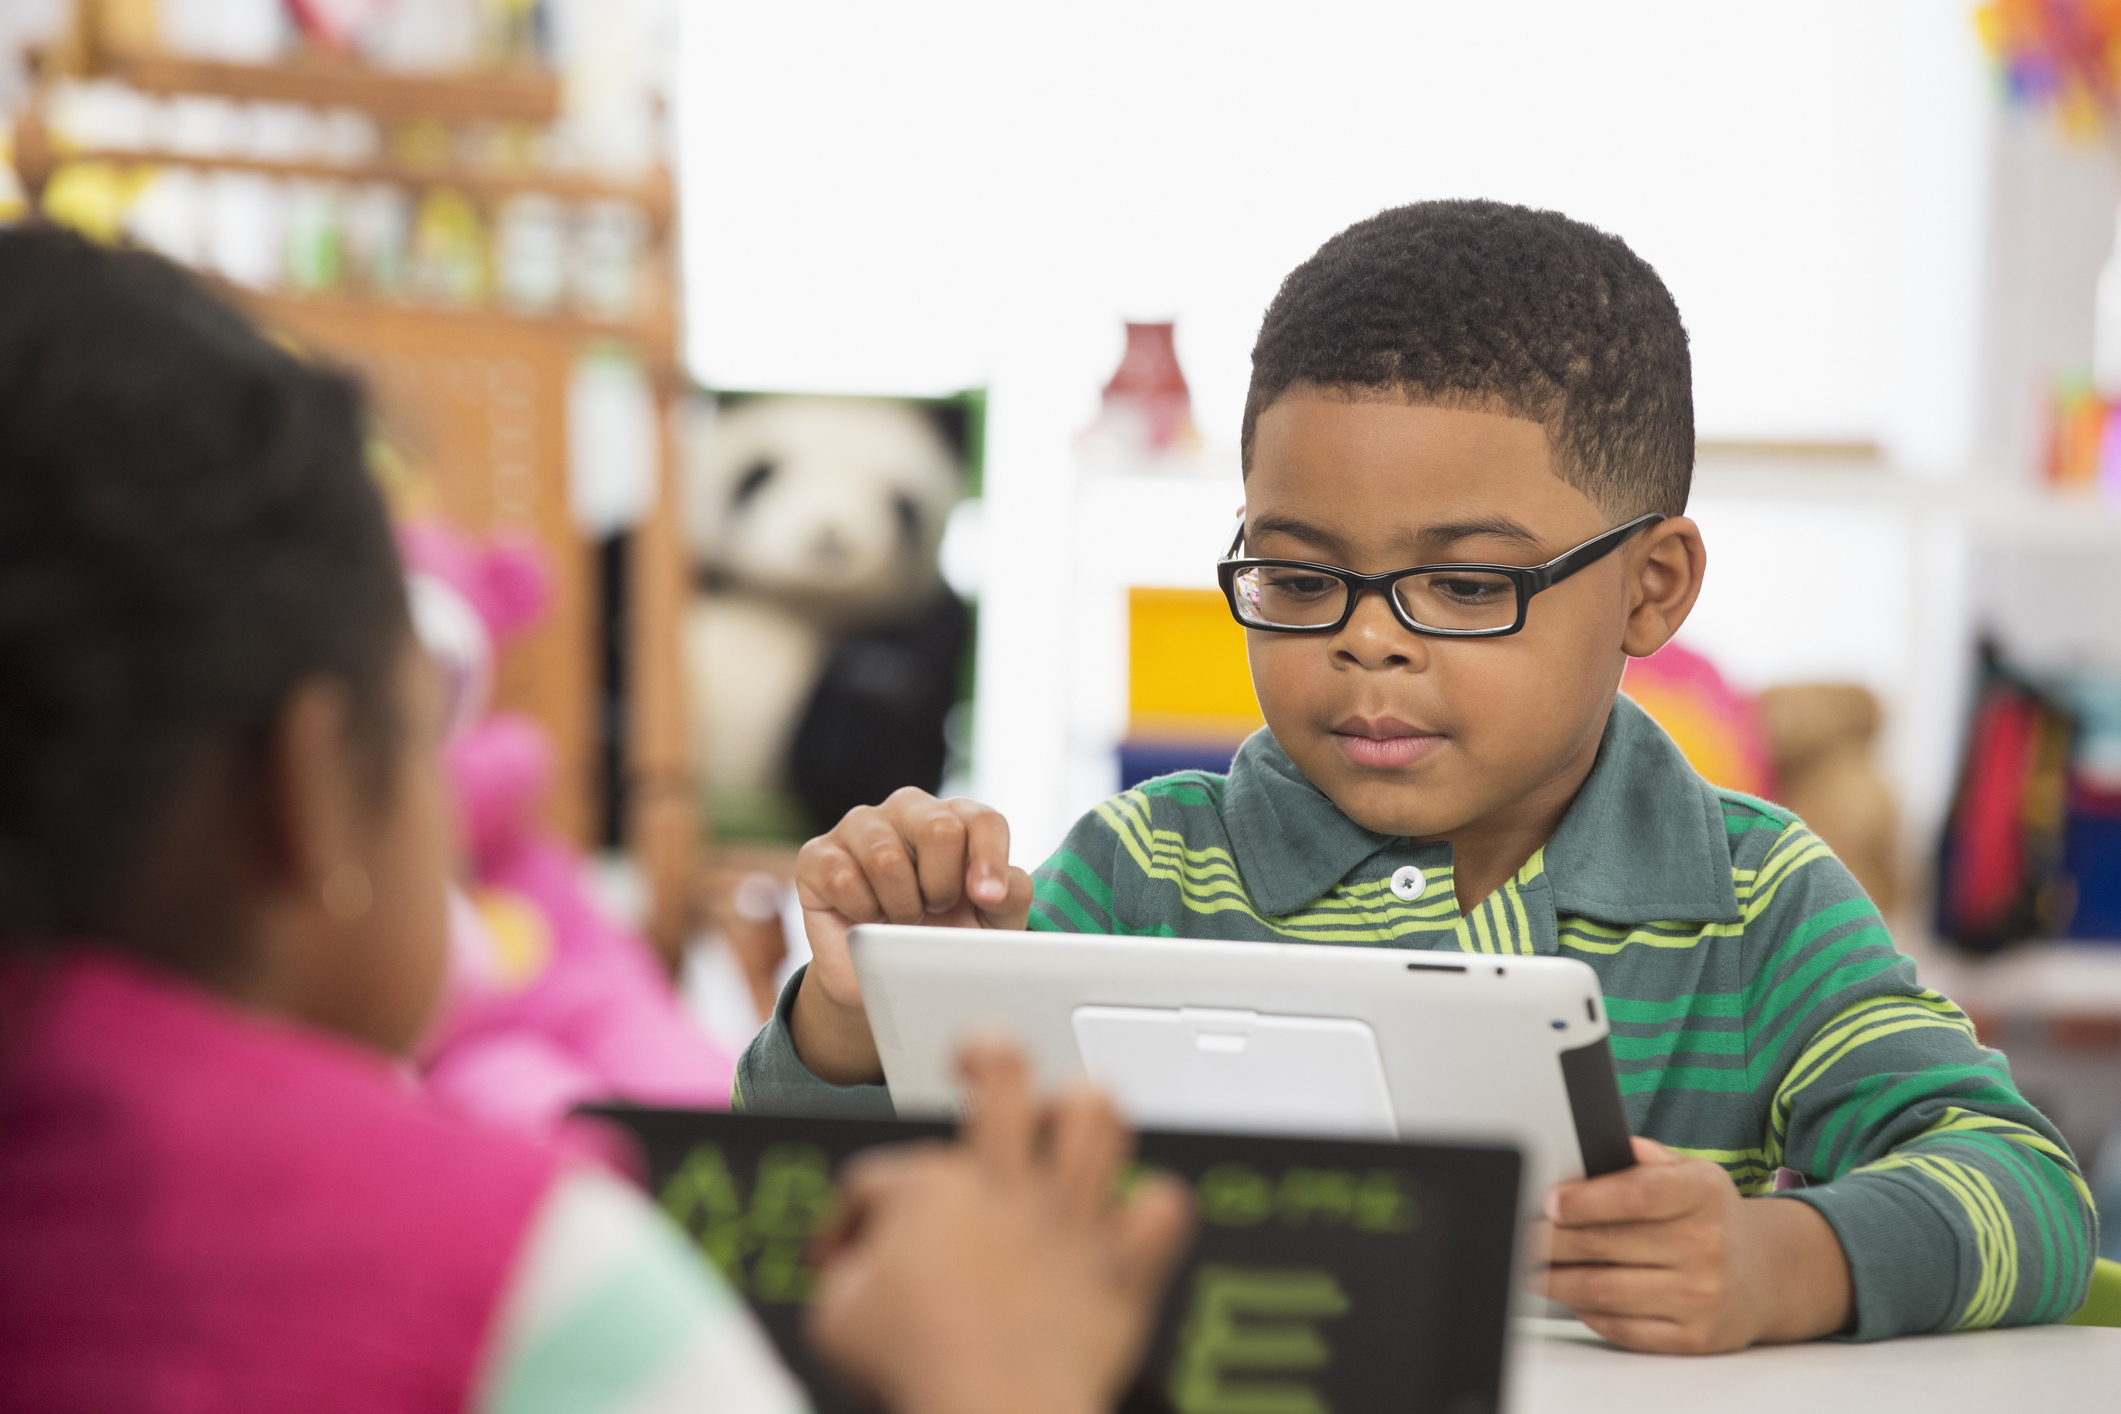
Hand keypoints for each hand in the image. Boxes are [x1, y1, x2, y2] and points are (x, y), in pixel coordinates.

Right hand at [790, 789, 1033, 1083]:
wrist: (888, 975)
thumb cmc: (945, 938)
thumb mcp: (990, 925)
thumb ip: (1009, 898)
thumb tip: (998, 888)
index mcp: (957, 818)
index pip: (983, 821)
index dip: (989, 862)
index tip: (987, 900)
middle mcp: (908, 810)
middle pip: (939, 828)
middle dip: (942, 886)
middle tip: (936, 910)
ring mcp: (860, 826)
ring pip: (887, 856)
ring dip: (901, 904)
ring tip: (901, 916)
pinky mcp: (817, 855)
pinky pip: (842, 878)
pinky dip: (862, 911)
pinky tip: (866, 918)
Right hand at [808, 1041, 1195, 1413]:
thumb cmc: (920, 1372)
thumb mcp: (836, 1319)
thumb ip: (847, 1273)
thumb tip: (855, 1266)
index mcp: (935, 1191)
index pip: (883, 1175)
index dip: (852, 1217)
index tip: (848, 1261)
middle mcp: (1010, 1188)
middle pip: (1007, 1073)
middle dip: (987, 1053)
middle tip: (975, 1063)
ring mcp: (1071, 1221)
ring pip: (1098, 1114)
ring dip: (1084, 1110)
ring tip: (1066, 1122)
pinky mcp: (1122, 1267)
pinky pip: (1163, 1209)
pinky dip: (1152, 1208)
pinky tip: (1131, 1218)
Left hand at [1533, 1136, 1852, 1352]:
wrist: (1767, 1274)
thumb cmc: (1710, 1216)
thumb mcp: (1691, 1172)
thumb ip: (1642, 1158)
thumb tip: (1587, 1149)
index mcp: (1703, 1193)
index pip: (1637, 1194)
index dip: (1586, 1199)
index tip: (1549, 1202)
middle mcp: (1707, 1245)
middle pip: (1606, 1244)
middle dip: (1548, 1241)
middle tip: (1519, 1234)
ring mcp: (1701, 1296)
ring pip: (1603, 1290)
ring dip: (1554, 1279)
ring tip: (1529, 1266)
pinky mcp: (1692, 1337)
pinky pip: (1620, 1325)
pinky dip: (1584, 1310)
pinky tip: (1568, 1294)